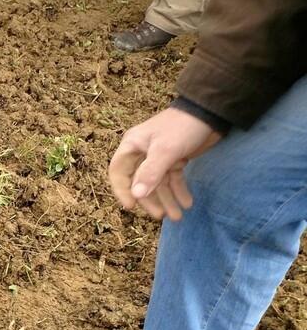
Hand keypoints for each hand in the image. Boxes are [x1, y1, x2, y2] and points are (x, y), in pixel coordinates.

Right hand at [108, 107, 222, 220]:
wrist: (211, 112)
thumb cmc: (182, 127)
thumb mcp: (165, 150)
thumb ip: (150, 173)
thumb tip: (136, 196)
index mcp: (131, 146)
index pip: (118, 173)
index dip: (122, 191)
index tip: (132, 207)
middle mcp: (141, 153)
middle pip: (139, 182)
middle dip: (150, 200)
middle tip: (161, 215)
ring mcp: (158, 158)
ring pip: (158, 184)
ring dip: (167, 200)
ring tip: (177, 217)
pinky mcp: (174, 160)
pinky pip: (172, 180)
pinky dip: (179, 191)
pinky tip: (187, 203)